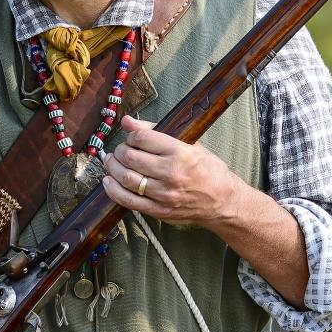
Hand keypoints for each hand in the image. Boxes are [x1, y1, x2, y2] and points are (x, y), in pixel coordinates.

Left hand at [102, 116, 242, 228]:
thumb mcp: (189, 144)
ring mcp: (163, 194)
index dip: (131, 135)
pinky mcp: (158, 210)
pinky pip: (127, 200)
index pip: (142, 139)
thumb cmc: (208, 170)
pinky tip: (109, 181)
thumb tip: (127, 121)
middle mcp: (171, 173)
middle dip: (120, 150)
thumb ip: (155, 132)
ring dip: (113, 167)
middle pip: (130, 157)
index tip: (132, 137)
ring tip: (112, 162)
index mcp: (180, 153)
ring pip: (125, 178)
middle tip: (121, 149)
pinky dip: (113, 189)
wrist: (222, 201)